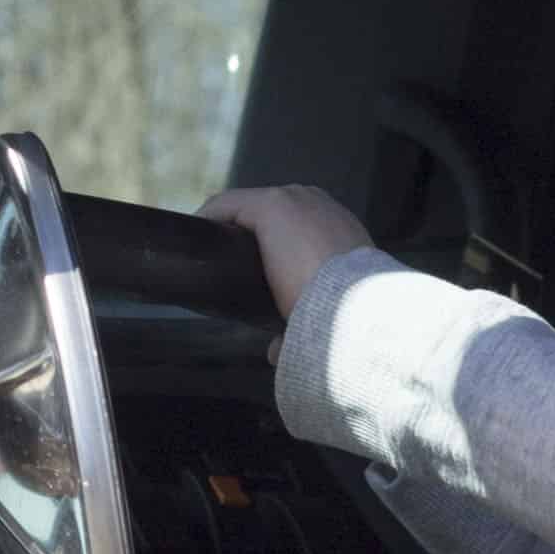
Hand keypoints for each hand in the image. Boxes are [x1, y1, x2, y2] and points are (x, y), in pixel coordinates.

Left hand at [197, 184, 374, 322]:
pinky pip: (231, 204)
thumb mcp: (328, 313)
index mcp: (339, 230)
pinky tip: (198, 232)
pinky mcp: (272, 204)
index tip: (249, 268)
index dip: (270, 244)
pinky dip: (212, 215)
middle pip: (270, 214)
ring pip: (249, 207)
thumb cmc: (347, 313)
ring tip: (207, 250)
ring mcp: (296, 201)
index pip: (296, 228)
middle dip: (247, 236)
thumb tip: (275, 352)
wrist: (355, 303)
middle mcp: (320, 206)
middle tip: (224, 264)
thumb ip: (299, 326)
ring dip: (228, 224)